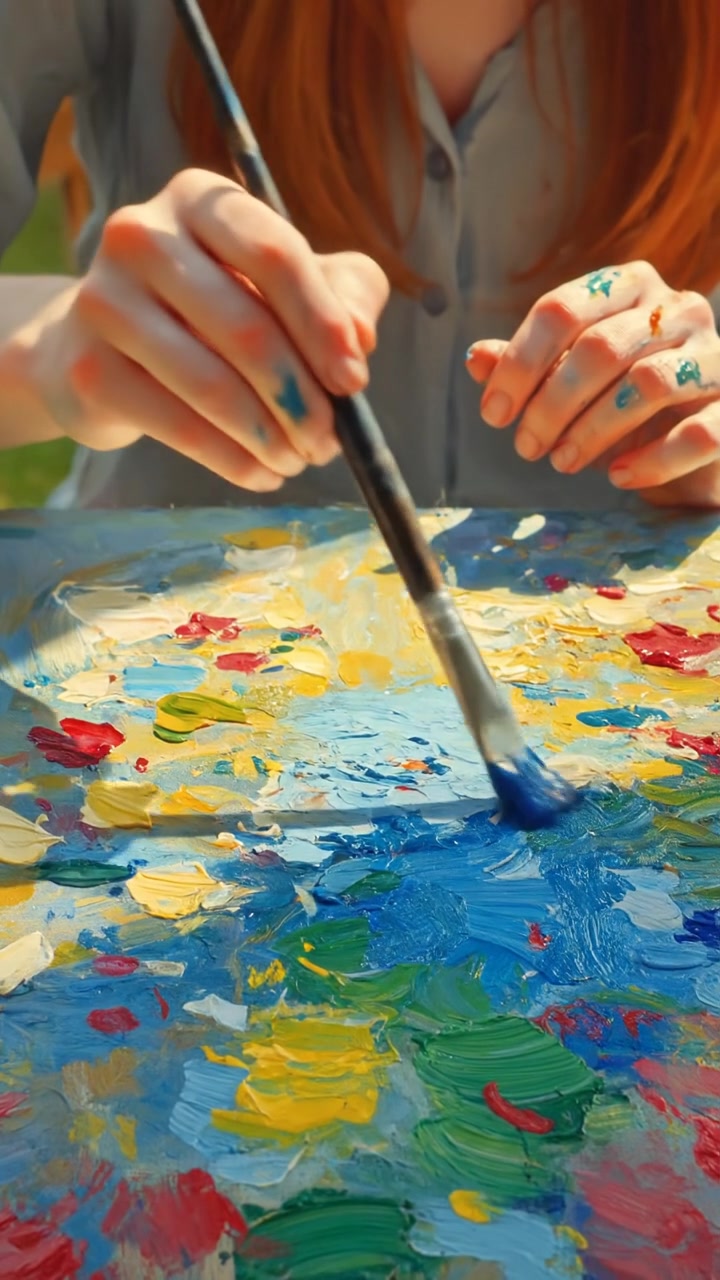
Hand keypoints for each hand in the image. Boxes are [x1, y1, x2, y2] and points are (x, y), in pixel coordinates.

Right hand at [13, 169, 388, 491]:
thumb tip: (359, 339)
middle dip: (301, 398)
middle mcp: (142, 235)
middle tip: (329, 443)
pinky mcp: (89, 369)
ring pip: (213, 385)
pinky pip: (179, 427)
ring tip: (298, 461)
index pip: (275, 254)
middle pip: (247, 328)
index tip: (354, 381)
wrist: (98, 347)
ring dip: (271, 437)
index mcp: (200, 201)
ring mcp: (105, 301)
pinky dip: (233, 461)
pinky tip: (262, 474)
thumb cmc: (210, 310)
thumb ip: (342, 294)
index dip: (324, 323)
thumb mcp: (283, 286)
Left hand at [466, 262, 719, 506]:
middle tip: (526, 448)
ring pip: (649, 384)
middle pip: (601, 348)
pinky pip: (697, 432)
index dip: (520, 363)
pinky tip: (618, 477)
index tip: (493, 413)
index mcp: (627, 286)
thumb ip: (528, 367)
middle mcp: (677, 309)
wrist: (695, 440)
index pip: (562, 309)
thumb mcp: (568, 382)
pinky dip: (651, 459)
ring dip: (594, 430)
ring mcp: (715, 355)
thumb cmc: (623, 404)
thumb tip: (476, 358)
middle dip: (552, 404)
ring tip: (562, 462)